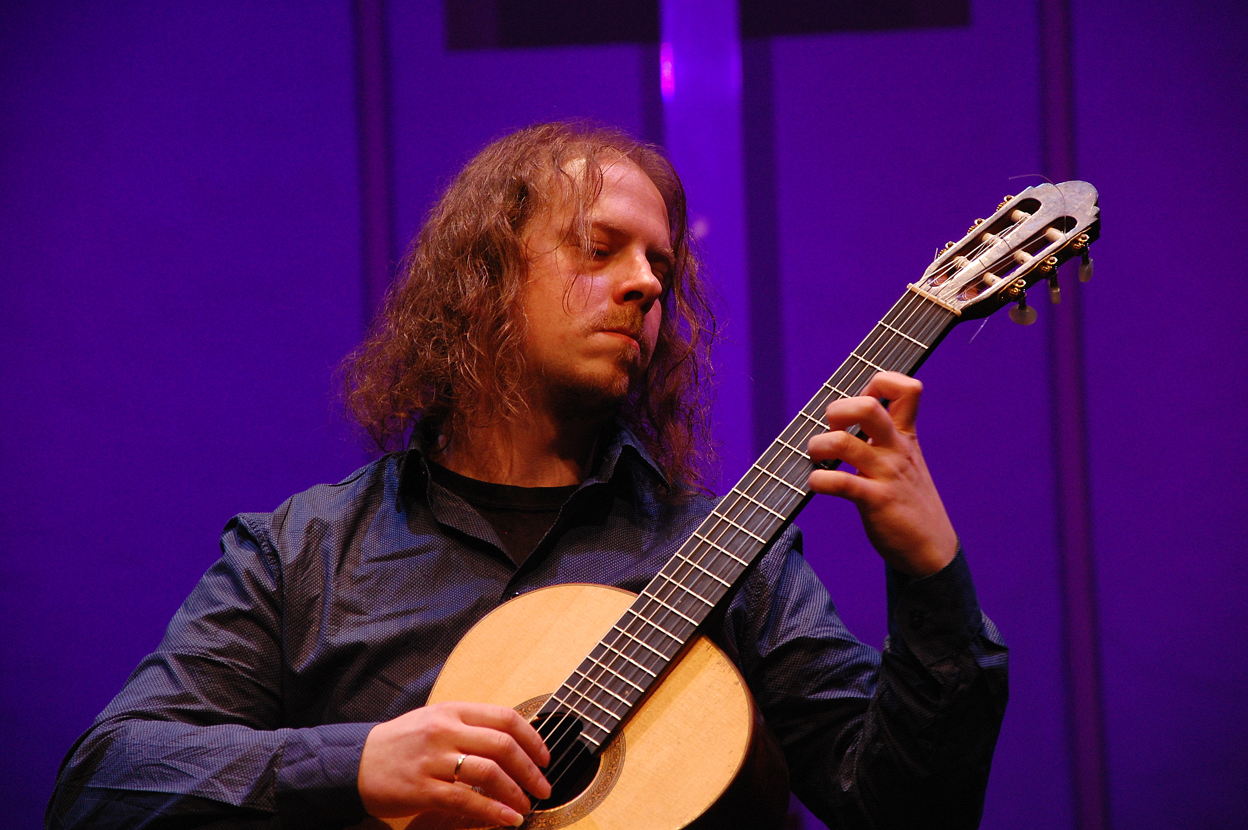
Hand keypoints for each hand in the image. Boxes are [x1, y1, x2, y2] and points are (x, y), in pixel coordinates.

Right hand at [357, 701, 550, 827]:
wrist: (355, 761)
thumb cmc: (400, 743)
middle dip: (530, 769)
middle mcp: (445, 731)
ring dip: (515, 793)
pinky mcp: (422, 788)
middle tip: (543, 787)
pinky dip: (494, 812)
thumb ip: (470, 726)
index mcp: (452, 710)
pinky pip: (467, 801)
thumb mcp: (436, 720)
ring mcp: (433, 759)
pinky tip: (508, 820)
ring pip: (488, 773)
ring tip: (526, 806)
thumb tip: (513, 742)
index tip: (545, 757)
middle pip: (502, 745)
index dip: (533, 738)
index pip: (505, 717)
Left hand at [807, 372, 956, 577]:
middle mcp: (896, 449)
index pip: (906, 388)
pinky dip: (819, 481)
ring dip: (818, 445)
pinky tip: (816, 484)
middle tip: (831, 430)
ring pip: (843, 443)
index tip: (861, 400)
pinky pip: (841, 483)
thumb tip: (845, 413)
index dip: (880, 382)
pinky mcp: (876, 501)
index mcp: (904, 436)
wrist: (931, 550)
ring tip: (817, 458)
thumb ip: (884, 435)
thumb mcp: (904, 459)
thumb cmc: (908, 500)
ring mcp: (886, 474)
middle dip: (837, 410)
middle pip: (868, 406)